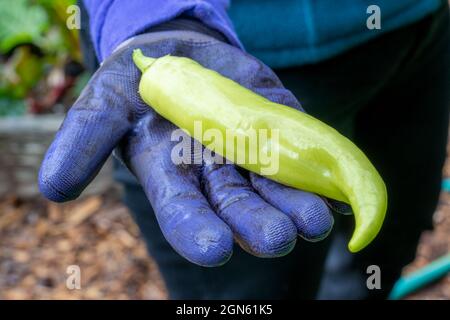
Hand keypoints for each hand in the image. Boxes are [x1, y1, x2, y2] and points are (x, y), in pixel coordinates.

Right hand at [39, 31, 345, 265]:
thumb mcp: (106, 102)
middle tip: (275, 238)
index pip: (183, 211)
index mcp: (173, 177)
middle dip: (255, 224)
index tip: (213, 247)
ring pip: (275, 191)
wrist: (182, 54)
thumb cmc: (138, 82)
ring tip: (311, 222)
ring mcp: (251, 158)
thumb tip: (53, 189)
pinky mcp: (279, 134)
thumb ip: (84, 141)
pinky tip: (334, 190)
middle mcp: (215, 177)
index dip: (196, 229)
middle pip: (237, 208)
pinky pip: (301, 157)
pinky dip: (318, 175)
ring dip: (295, 207)